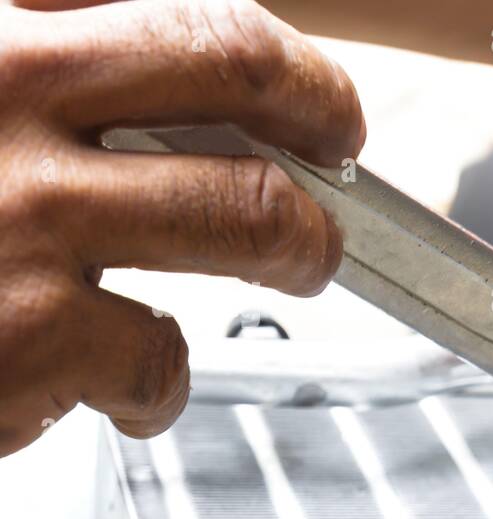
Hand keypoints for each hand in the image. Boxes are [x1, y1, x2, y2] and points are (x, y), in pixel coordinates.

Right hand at [0, 0, 363, 455]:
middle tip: (337, 152)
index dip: (276, 55)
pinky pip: (160, 354)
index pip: (177, 9)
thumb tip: (144, 58)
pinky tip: (130, 384)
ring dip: (300, 242)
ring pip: (245, 213)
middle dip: (321, 112)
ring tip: (300, 257)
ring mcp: (19, 215)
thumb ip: (31, 69)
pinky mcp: (25, 335)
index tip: (305, 87)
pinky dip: (163, 381)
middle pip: (233, 65)